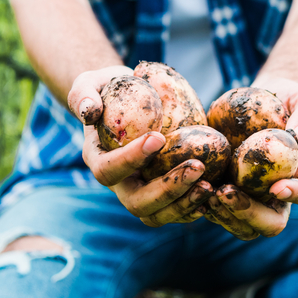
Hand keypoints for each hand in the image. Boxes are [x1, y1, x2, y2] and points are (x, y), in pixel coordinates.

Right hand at [69, 67, 213, 226]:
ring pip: (157, 214)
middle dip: (168, 189)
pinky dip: (193, 207)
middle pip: (136, 202)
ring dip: (184, 204)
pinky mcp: (161, 193)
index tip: (158, 137)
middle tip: (198, 167)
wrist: (130, 98)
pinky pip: (174, 211)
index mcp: (98, 159)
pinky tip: (213, 191)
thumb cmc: (110, 88)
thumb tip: (90, 112)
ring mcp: (139, 191)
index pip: (109, 170)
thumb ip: (84, 94)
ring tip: (209, 185)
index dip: (132, 158)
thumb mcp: (91, 83)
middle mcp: (118, 182)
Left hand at [204, 76, 297, 238]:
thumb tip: (296, 137)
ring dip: (224, 215)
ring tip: (208, 190)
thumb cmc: (292, 98)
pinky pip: (216, 209)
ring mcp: (252, 195)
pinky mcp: (228, 188)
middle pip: (272, 223)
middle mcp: (279, 192)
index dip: (295, 195)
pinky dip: (203, 203)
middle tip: (228, 192)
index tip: (277, 187)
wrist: (265, 98)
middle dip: (249, 214)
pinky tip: (191, 184)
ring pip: (242, 225)